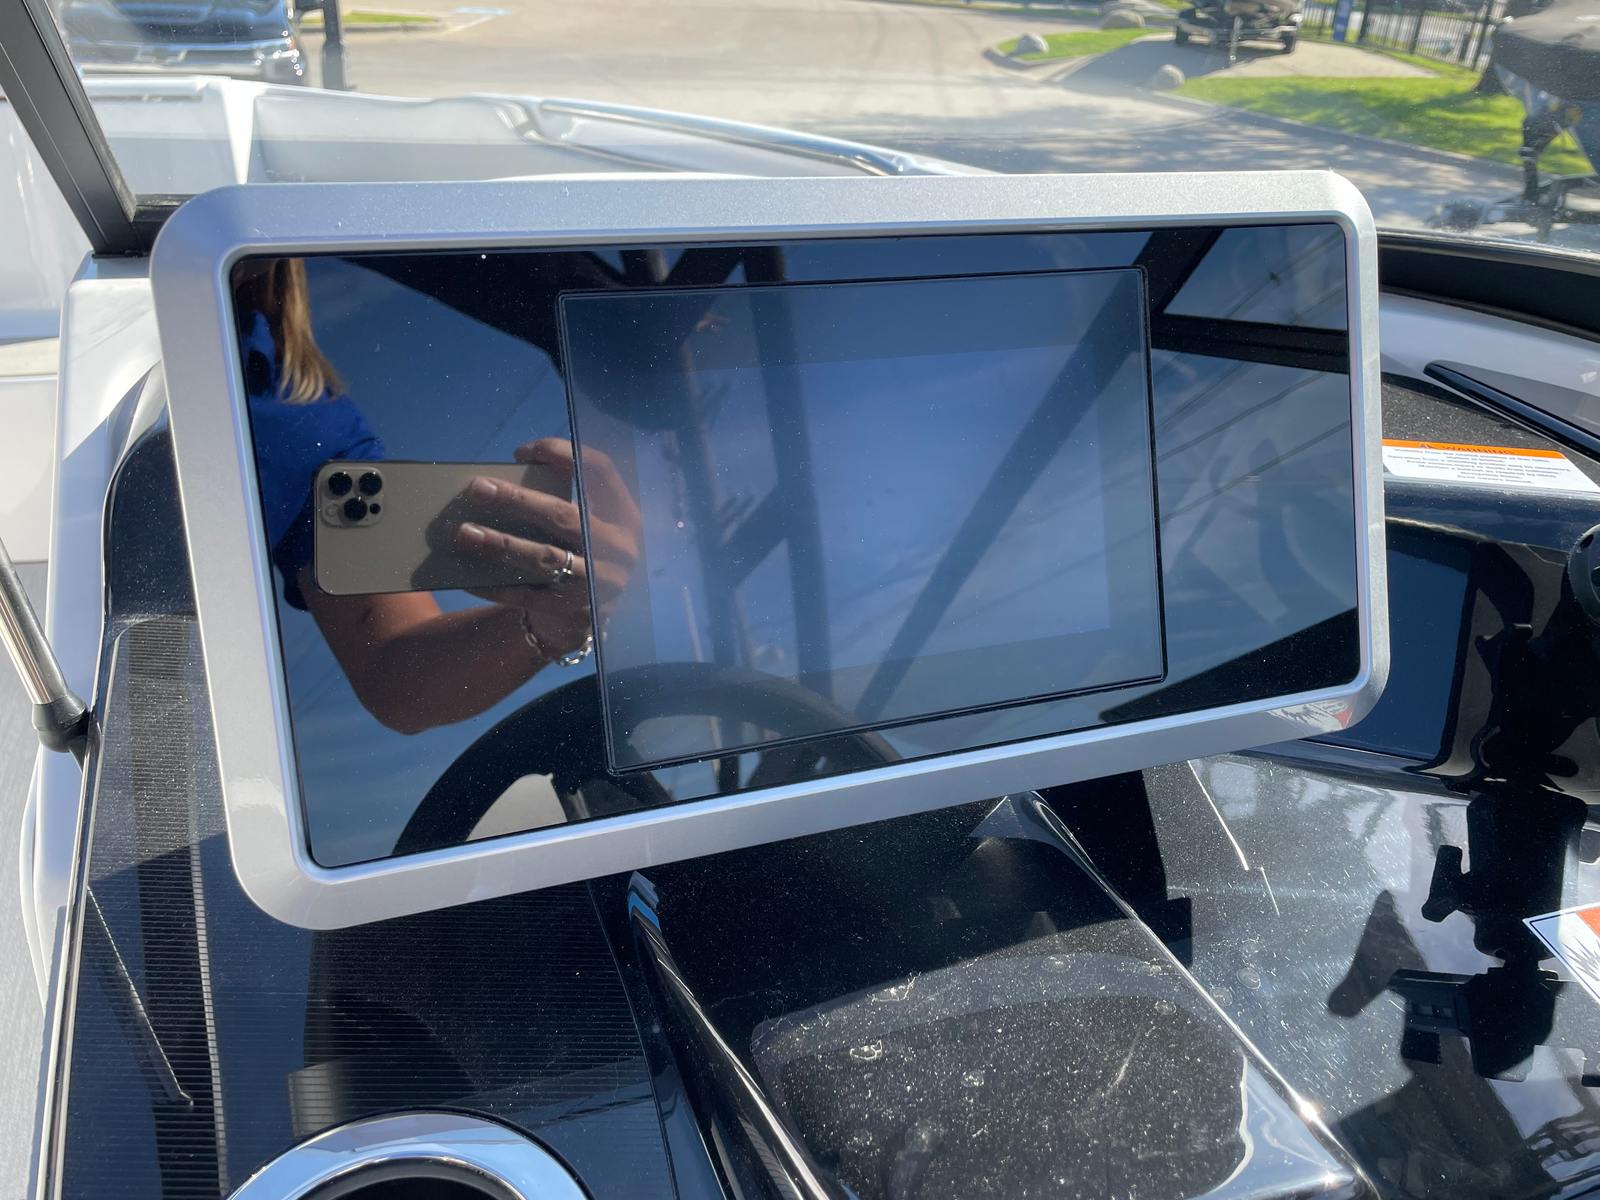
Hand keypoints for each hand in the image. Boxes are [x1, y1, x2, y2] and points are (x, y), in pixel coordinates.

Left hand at [451, 437, 640, 657]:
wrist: (583, 617)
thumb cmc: (572, 554)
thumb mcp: (580, 526)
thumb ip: (557, 501)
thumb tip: (497, 484)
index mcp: (624, 515)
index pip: (600, 471)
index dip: (562, 455)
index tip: (520, 452)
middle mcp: (619, 548)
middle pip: (564, 516)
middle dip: (517, 499)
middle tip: (477, 488)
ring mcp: (600, 584)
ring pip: (545, 558)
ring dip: (501, 543)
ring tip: (464, 532)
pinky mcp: (576, 612)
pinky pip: (528, 596)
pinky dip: (495, 586)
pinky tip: (467, 575)